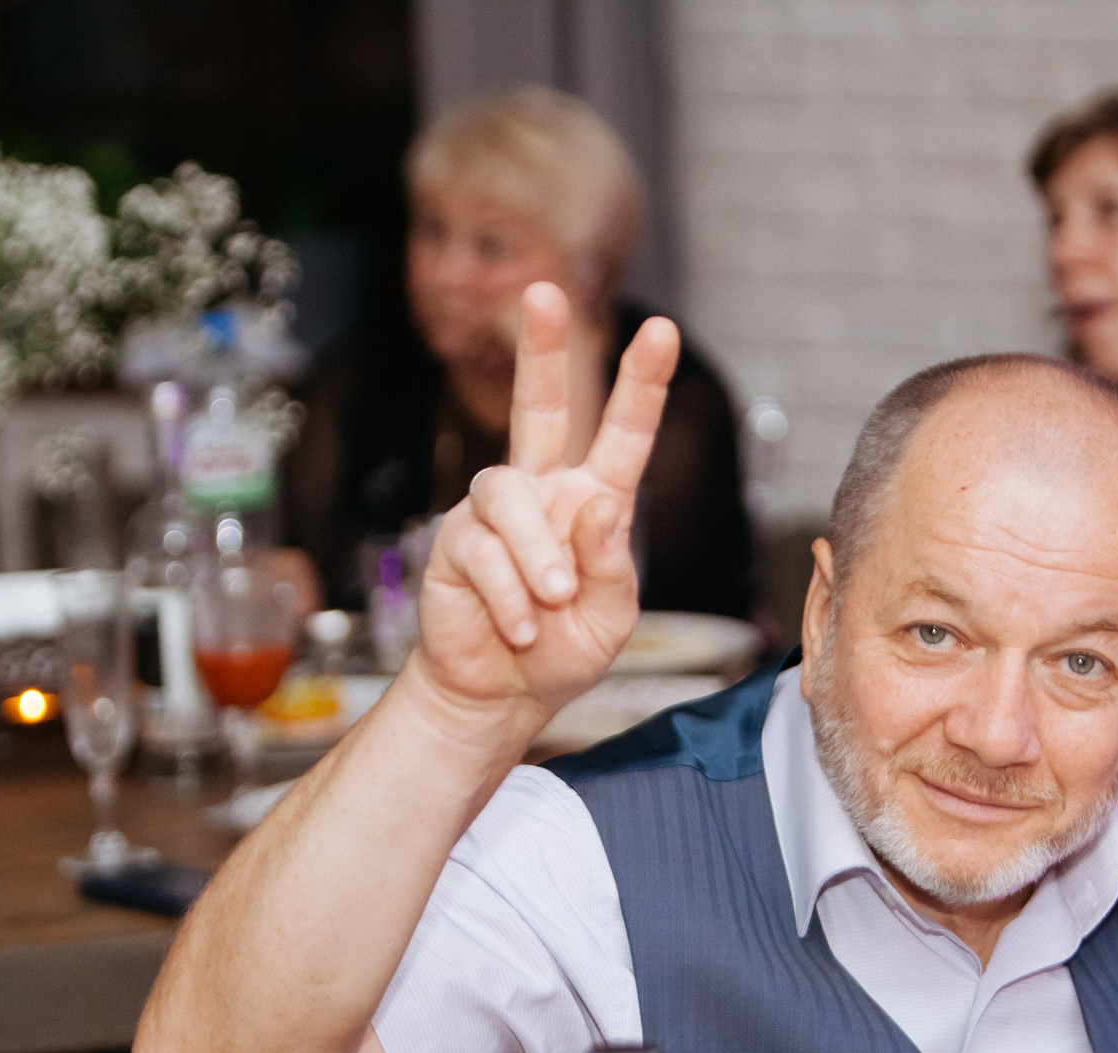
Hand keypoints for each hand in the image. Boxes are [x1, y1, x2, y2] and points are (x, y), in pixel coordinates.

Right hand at [413, 281, 679, 731]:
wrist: (500, 695)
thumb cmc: (562, 652)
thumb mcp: (611, 618)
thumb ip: (611, 564)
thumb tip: (597, 501)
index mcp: (592, 502)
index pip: (622, 435)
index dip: (641, 383)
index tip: (662, 330)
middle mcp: (542, 493)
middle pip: (536, 406)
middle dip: (541, 349)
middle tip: (544, 292)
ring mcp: (494, 514)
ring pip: (509, 496)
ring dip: (536, 554)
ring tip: (550, 600)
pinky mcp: (456, 543)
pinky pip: (481, 552)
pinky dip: (508, 595)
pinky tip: (519, 628)